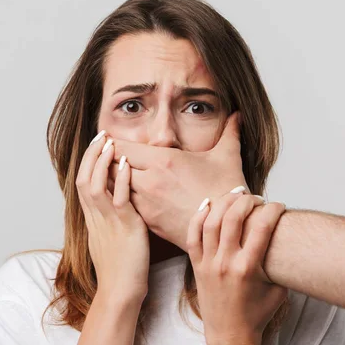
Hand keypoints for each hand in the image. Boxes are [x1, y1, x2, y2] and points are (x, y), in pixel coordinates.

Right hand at [76, 131, 149, 300]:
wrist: (120, 290)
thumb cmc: (120, 266)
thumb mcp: (110, 237)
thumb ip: (111, 217)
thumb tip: (117, 201)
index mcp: (92, 218)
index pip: (83, 182)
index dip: (88, 161)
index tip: (96, 143)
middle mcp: (95, 217)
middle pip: (84, 178)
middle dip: (91, 154)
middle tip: (101, 134)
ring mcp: (107, 221)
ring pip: (95, 185)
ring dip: (101, 161)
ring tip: (109, 142)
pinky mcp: (123, 227)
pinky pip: (118, 199)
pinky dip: (120, 179)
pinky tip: (124, 164)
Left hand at [109, 112, 246, 250]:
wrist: (229, 230)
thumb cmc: (228, 192)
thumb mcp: (228, 157)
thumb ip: (229, 132)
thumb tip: (237, 115)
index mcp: (163, 161)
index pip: (121, 148)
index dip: (113, 144)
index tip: (110, 142)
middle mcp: (150, 182)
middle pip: (112, 168)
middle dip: (109, 163)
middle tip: (108, 160)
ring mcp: (147, 205)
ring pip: (115, 190)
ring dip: (114, 183)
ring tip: (115, 178)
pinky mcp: (149, 223)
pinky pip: (125, 208)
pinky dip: (123, 201)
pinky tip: (126, 198)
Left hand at [186, 192, 286, 344]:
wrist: (230, 334)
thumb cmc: (256, 313)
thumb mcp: (278, 290)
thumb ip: (280, 264)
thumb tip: (288, 239)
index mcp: (248, 268)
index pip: (262, 227)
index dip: (273, 210)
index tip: (280, 206)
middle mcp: (226, 263)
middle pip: (234, 218)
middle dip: (247, 201)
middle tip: (256, 198)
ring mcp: (208, 263)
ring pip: (211, 222)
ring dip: (224, 203)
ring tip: (235, 195)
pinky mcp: (196, 265)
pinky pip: (192, 235)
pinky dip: (198, 217)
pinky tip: (208, 205)